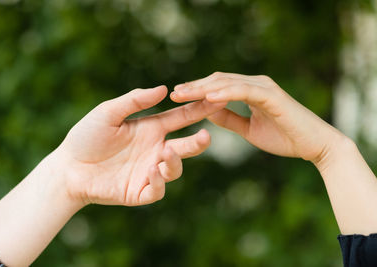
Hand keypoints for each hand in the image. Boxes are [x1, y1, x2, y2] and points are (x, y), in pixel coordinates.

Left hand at [57, 85, 225, 206]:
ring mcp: (148, 171)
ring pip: (174, 170)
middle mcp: (154, 149)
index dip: (199, 110)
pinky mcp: (139, 191)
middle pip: (185, 147)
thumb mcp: (108, 113)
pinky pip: (157, 189)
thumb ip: (135, 101)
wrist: (67, 167)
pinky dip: (158, 180)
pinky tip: (151, 169)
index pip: (181, 118)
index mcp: (151, 129)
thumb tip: (163, 89)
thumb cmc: (86, 136)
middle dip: (199, 142)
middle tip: (207, 136)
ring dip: (175, 162)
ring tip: (165, 154)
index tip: (217, 100)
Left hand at [171, 72, 344, 162]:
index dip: (197, 90)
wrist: (314, 145)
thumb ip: (229, 118)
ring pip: (226, 82)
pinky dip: (225, 93)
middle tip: (174, 93)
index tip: (177, 97)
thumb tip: (207, 111)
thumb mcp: (248, 129)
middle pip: (218, 80)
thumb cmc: (284, 137)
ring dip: (203, 88)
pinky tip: (207, 98)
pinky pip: (243, 91)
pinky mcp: (271, 95)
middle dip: (194, 87)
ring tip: (183, 94)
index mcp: (250, 91)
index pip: (218, 86)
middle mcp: (255, 84)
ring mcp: (264, 87)